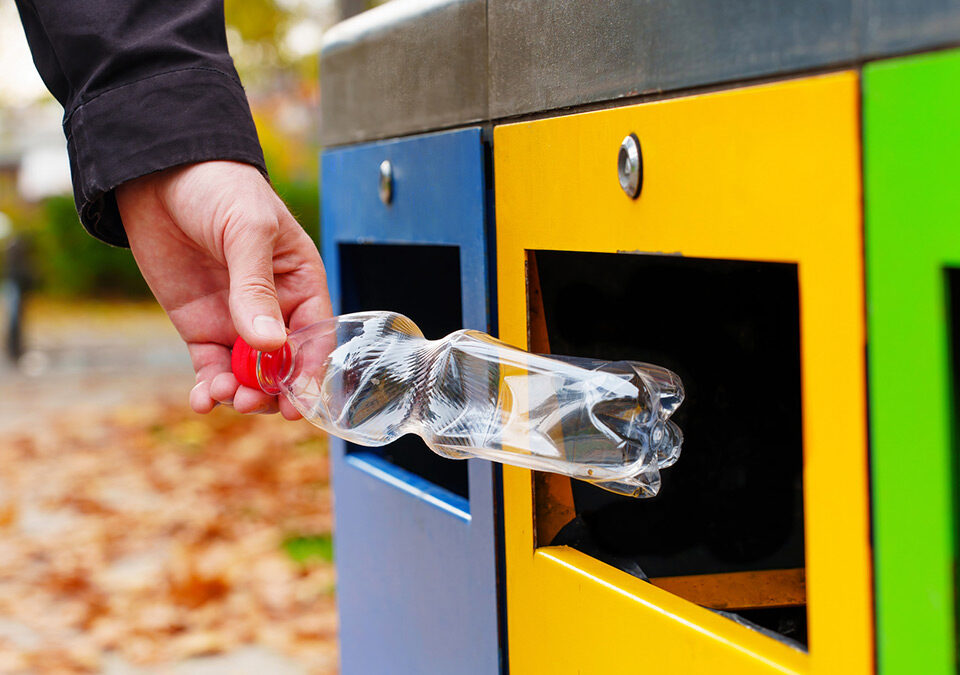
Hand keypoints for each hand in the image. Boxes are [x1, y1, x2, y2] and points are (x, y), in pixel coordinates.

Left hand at [116, 161, 330, 417]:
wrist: (158, 174)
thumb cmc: (219, 189)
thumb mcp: (247, 231)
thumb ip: (256, 288)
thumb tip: (269, 344)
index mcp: (301, 283)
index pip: (316, 336)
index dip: (310, 370)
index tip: (299, 400)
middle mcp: (275, 309)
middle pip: (285, 365)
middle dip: (273, 391)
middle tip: (252, 402)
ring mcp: (237, 321)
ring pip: (250, 375)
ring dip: (242, 393)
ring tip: (224, 396)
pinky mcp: (202, 328)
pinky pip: (212, 368)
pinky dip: (210, 388)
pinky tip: (203, 398)